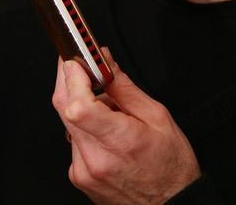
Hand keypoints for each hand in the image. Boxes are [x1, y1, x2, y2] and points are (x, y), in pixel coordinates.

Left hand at [52, 54, 200, 204]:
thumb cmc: (170, 166)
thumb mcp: (157, 116)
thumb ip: (125, 87)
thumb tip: (106, 62)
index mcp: (118, 141)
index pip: (78, 105)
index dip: (72, 77)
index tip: (75, 59)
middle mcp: (94, 159)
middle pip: (65, 109)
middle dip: (69, 79)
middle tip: (81, 62)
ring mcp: (82, 170)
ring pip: (68, 121)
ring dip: (81, 103)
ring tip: (109, 107)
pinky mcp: (78, 176)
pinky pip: (73, 139)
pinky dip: (85, 125)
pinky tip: (105, 128)